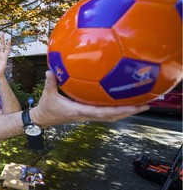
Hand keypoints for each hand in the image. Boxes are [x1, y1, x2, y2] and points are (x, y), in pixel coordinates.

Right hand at [31, 70, 149, 127]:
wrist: (44, 119)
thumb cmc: (47, 107)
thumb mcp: (48, 94)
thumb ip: (50, 82)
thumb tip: (50, 70)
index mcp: (78, 111)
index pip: (100, 112)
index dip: (117, 110)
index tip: (132, 106)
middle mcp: (86, 116)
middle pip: (112, 116)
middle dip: (129, 112)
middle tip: (146, 104)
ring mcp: (88, 116)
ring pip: (111, 117)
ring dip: (126, 112)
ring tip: (141, 105)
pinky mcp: (88, 114)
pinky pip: (106, 114)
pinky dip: (117, 111)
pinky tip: (124, 104)